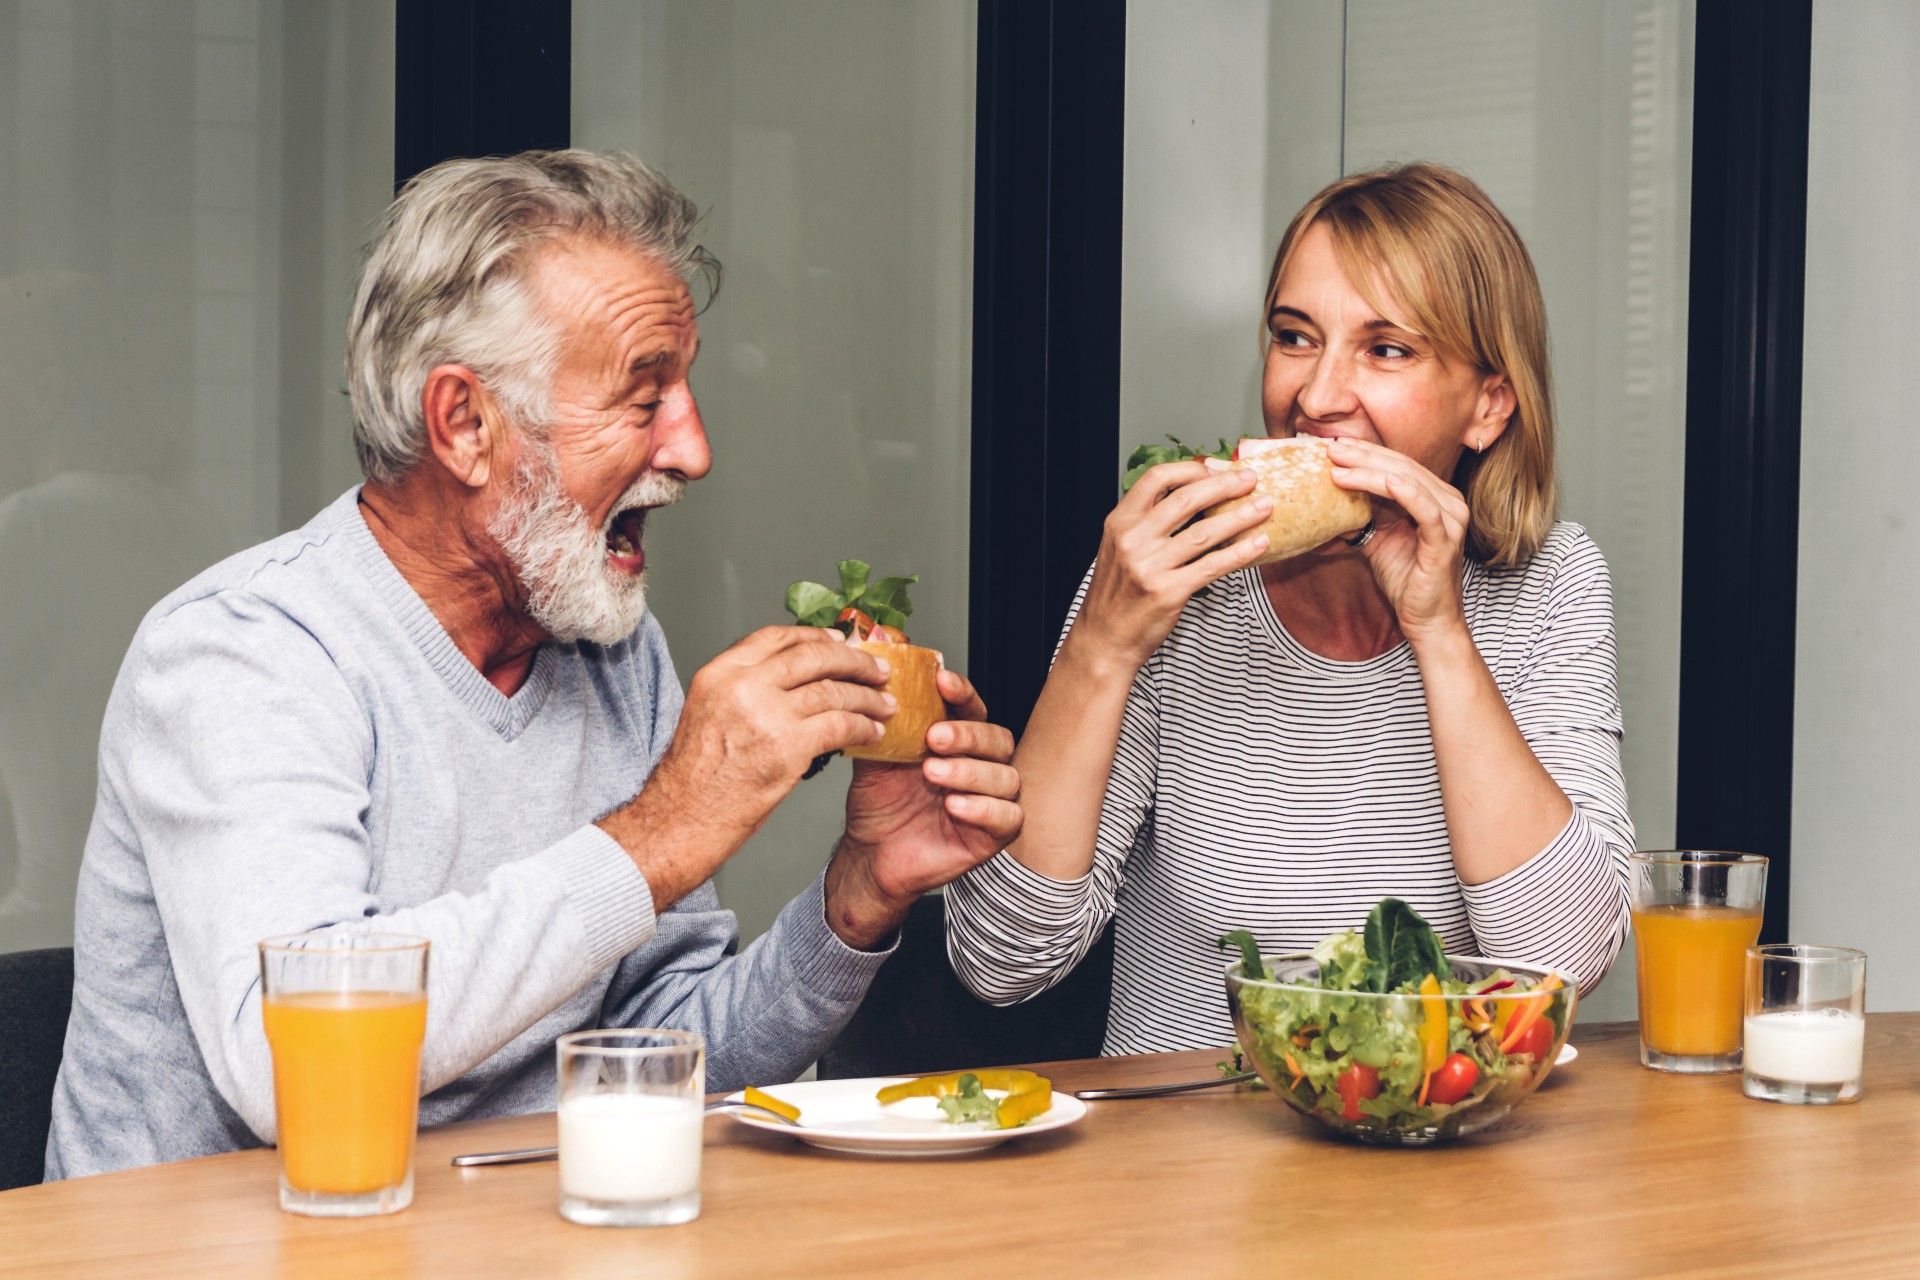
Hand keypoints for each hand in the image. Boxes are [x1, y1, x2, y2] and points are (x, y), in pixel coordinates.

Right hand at [600, 626, 892, 908]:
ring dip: (867, 697)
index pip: (777, 637)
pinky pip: (839, 725)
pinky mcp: (786, 748)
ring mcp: (765, 715)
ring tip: (885, 704)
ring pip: (833, 690)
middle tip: (877, 668)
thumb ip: (745, 690)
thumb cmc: (694, 779)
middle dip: (853, 660)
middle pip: (812, 655)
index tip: (839, 640)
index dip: (816, 635)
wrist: (679, 821)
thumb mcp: (709, 713)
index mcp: (720, 673)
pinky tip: (873, 733)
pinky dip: (863, 727)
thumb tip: (793, 681)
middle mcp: (742, 686)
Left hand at [823, 668, 1021, 948]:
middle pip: (997, 739)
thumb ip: (882, 716)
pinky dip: (983, 808)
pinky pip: (1008, 818)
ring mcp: (990, 800)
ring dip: (971, 771)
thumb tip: (873, 668)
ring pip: (1006, 777)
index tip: (941, 682)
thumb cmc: (880, 804)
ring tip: (935, 773)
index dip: (961, 693)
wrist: (870, 854)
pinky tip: (954, 806)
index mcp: (957, 741)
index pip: (972, 708)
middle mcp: (979, 766)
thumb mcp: (877, 755)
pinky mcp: (992, 835)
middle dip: (967, 735)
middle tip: (934, 737)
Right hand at [1067, 460, 1272, 671]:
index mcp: (1120, 522)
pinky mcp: (1169, 591)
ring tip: (1264, 507)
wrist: (1104, 639)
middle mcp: (1133, 539)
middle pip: (1186, 499)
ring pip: (1205, 531)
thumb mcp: (1119, 548)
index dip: (1190, 469)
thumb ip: (1147, 522)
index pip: (1157, 479)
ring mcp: (1150, 566)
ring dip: (1240, 516)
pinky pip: (1213, 566)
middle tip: (1250, 479)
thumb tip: (1192, 497)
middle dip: (1225, 485)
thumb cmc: (1117, 594)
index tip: (1216, 468)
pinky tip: (1259, 544)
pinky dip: (1241, 553)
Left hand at [1324, 437, 1470, 643]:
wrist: (1426, 620)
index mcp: (1433, 497)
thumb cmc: (1405, 579)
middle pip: (1401, 467)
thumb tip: (1324, 499)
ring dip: (1370, 471)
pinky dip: (1404, 492)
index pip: (1397, 464)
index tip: (1332, 445)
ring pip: (1408, 482)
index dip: (1365, 453)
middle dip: (1363, 456)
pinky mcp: (1445, 540)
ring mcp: (1450, 519)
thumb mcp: (1377, 538)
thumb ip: (1361, 515)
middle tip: (1330, 448)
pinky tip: (1384, 480)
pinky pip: (1425, 510)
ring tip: (1338, 466)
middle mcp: (1447, 502)